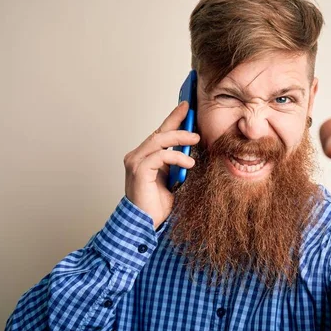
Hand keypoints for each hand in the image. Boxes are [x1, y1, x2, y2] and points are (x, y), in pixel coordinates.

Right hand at [124, 101, 199, 228]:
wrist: (145, 225)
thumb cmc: (157, 205)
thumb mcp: (173, 178)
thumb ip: (177, 163)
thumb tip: (193, 147)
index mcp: (144, 157)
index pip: (159, 133)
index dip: (172, 119)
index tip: (186, 106)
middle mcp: (136, 157)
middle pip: (158, 133)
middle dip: (177, 122)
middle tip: (194, 117)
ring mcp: (135, 162)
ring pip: (158, 140)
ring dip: (179, 138)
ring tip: (196, 139)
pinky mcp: (139, 171)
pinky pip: (159, 156)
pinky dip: (176, 156)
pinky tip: (189, 162)